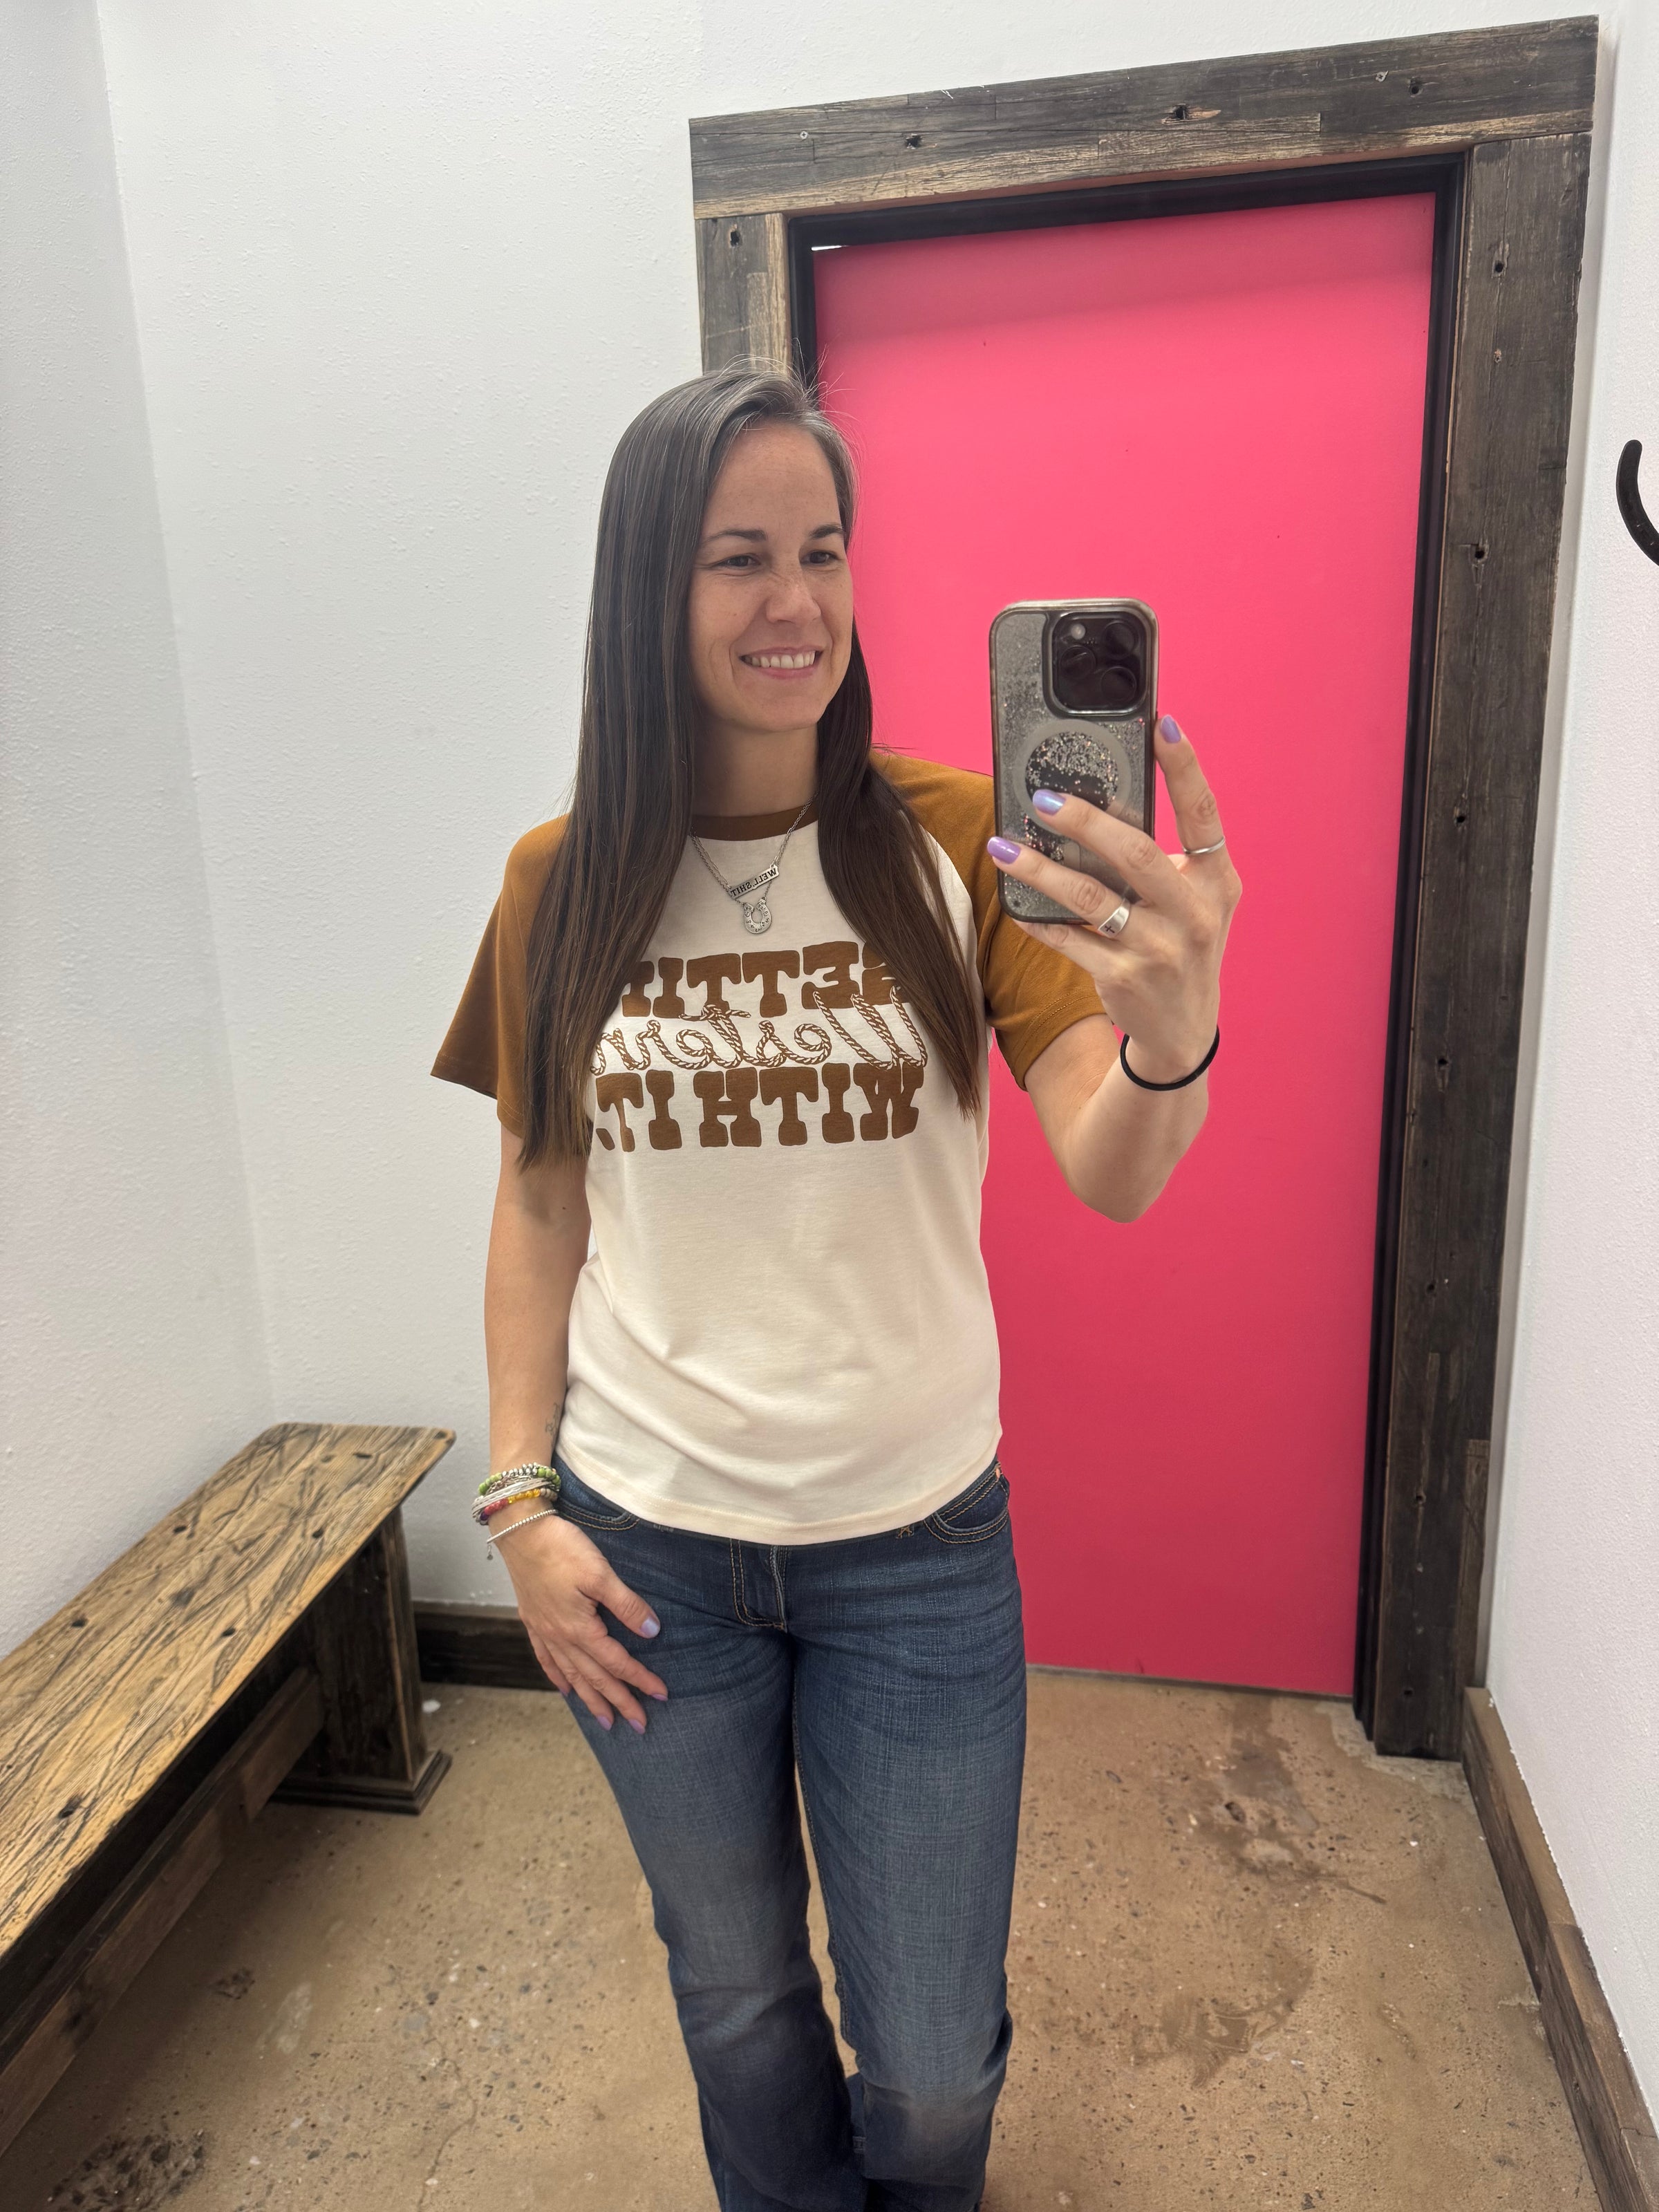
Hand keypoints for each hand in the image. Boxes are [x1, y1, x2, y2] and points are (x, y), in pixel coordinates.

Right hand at [493, 1511, 666, 1733]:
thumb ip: (627, 1605)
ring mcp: (544, 1631)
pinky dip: (557, 1677)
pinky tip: (565, 1689)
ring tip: (605, 1720)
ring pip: (571, 1674)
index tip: (660, 1695)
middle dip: (618, 1702)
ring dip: (589, 1698)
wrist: (520, 1532)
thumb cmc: (562, 1548)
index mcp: (579, 1628)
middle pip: (595, 1677)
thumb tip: (653, 1632)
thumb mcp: (601, 1574)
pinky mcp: (533, 1621)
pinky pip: (546, 1659)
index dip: (640, 1679)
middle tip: (639, 1725)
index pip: (616, 1662)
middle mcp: (560, 1637)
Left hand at [989, 714, 1240, 1080]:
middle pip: (1138, 853)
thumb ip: (1163, 859)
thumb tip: (1096, 806)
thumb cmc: (1181, 948)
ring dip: (1042, 870)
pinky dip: (1038, 919)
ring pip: (1093, 898)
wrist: (1181, 1034)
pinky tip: (1014, 902)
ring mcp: (1161, 950)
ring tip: (1004, 848)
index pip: (1204, 814)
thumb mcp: (1193, 903)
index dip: (1185, 767)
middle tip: (1043, 799)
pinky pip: (1070, 939)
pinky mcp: (1124, 979)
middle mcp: (1196, 914)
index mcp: (1218, 882)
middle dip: (1087, 822)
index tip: (1161, 722)